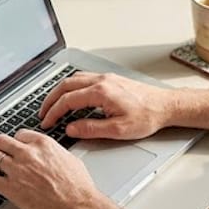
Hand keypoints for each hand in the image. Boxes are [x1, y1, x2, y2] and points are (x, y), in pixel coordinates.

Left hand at [0, 130, 113, 208]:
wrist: (77, 206)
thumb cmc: (78, 186)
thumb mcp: (69, 159)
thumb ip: (55, 153)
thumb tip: (52, 154)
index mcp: (42, 144)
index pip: (19, 135)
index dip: (14, 142)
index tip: (12, 147)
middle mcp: (28, 154)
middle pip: (1, 141)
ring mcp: (17, 170)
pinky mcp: (11, 188)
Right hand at [39, 72, 172, 139]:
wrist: (166, 106)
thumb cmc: (147, 117)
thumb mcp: (118, 130)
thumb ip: (91, 129)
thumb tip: (71, 129)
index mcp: (101, 92)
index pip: (68, 100)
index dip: (53, 112)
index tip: (47, 122)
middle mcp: (101, 80)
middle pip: (66, 85)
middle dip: (51, 99)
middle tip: (43, 113)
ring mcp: (106, 78)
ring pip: (74, 79)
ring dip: (60, 91)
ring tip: (53, 105)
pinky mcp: (111, 79)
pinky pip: (84, 78)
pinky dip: (72, 87)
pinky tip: (71, 96)